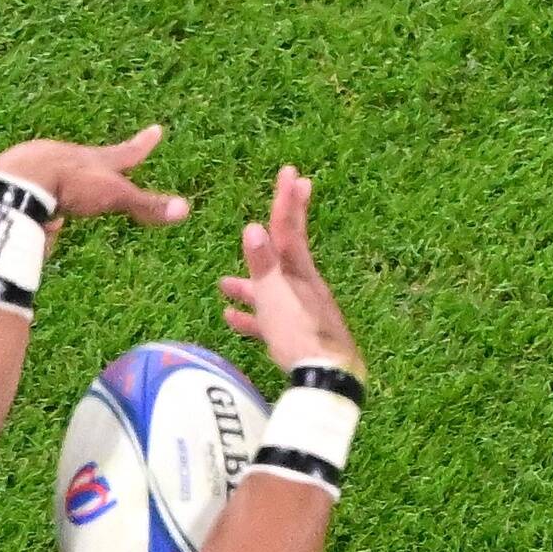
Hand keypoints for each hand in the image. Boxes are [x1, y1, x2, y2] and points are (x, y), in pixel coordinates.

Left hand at [0, 122, 190, 230]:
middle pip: (94, 161)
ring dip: (73, 181)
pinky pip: (41, 196)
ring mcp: (47, 172)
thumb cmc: (71, 183)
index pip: (127, 152)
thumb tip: (185, 209)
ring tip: (74, 189)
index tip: (156, 129)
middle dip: (104, 161)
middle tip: (112, 157)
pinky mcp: (26, 188)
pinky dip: (47, 202)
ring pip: (65, 176)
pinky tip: (44, 215)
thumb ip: (145, 204)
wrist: (21, 179)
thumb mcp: (114, 195)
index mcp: (98, 162)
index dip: (143, 144)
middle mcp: (73, 162)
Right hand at [216, 164, 360, 379]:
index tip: (291, 172)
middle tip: (284, 197)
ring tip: (225, 283)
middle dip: (277, 229)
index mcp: (299, 274)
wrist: (327, 378)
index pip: (289, 230)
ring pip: (272, 290)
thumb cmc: (300, 334)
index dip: (287, 201)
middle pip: (286, 253)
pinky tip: (232, 319)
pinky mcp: (296, 338)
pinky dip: (252, 318)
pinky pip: (270, 322)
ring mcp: (301, 312)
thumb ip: (263, 265)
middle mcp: (303, 288)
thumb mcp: (276, 297)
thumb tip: (252, 227)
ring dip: (250, 284)